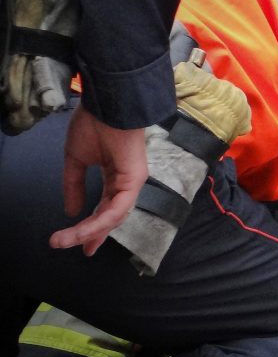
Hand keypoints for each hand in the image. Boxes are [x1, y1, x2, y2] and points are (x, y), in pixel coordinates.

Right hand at [49, 104, 147, 254]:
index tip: (80, 243)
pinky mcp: (135, 181)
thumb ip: (74, 185)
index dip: (93, 225)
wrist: (107, 105)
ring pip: (113, 216)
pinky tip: (84, 229)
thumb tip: (71, 210)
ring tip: (64, 241)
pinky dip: (100, 221)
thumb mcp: (76, 159)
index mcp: (114, 176)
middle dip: (94, 235)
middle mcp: (126, 182)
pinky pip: (117, 208)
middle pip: (112, 216)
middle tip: (81, 250)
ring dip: (89, 231)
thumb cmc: (93, 125)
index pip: (105, 207)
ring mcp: (133, 182)